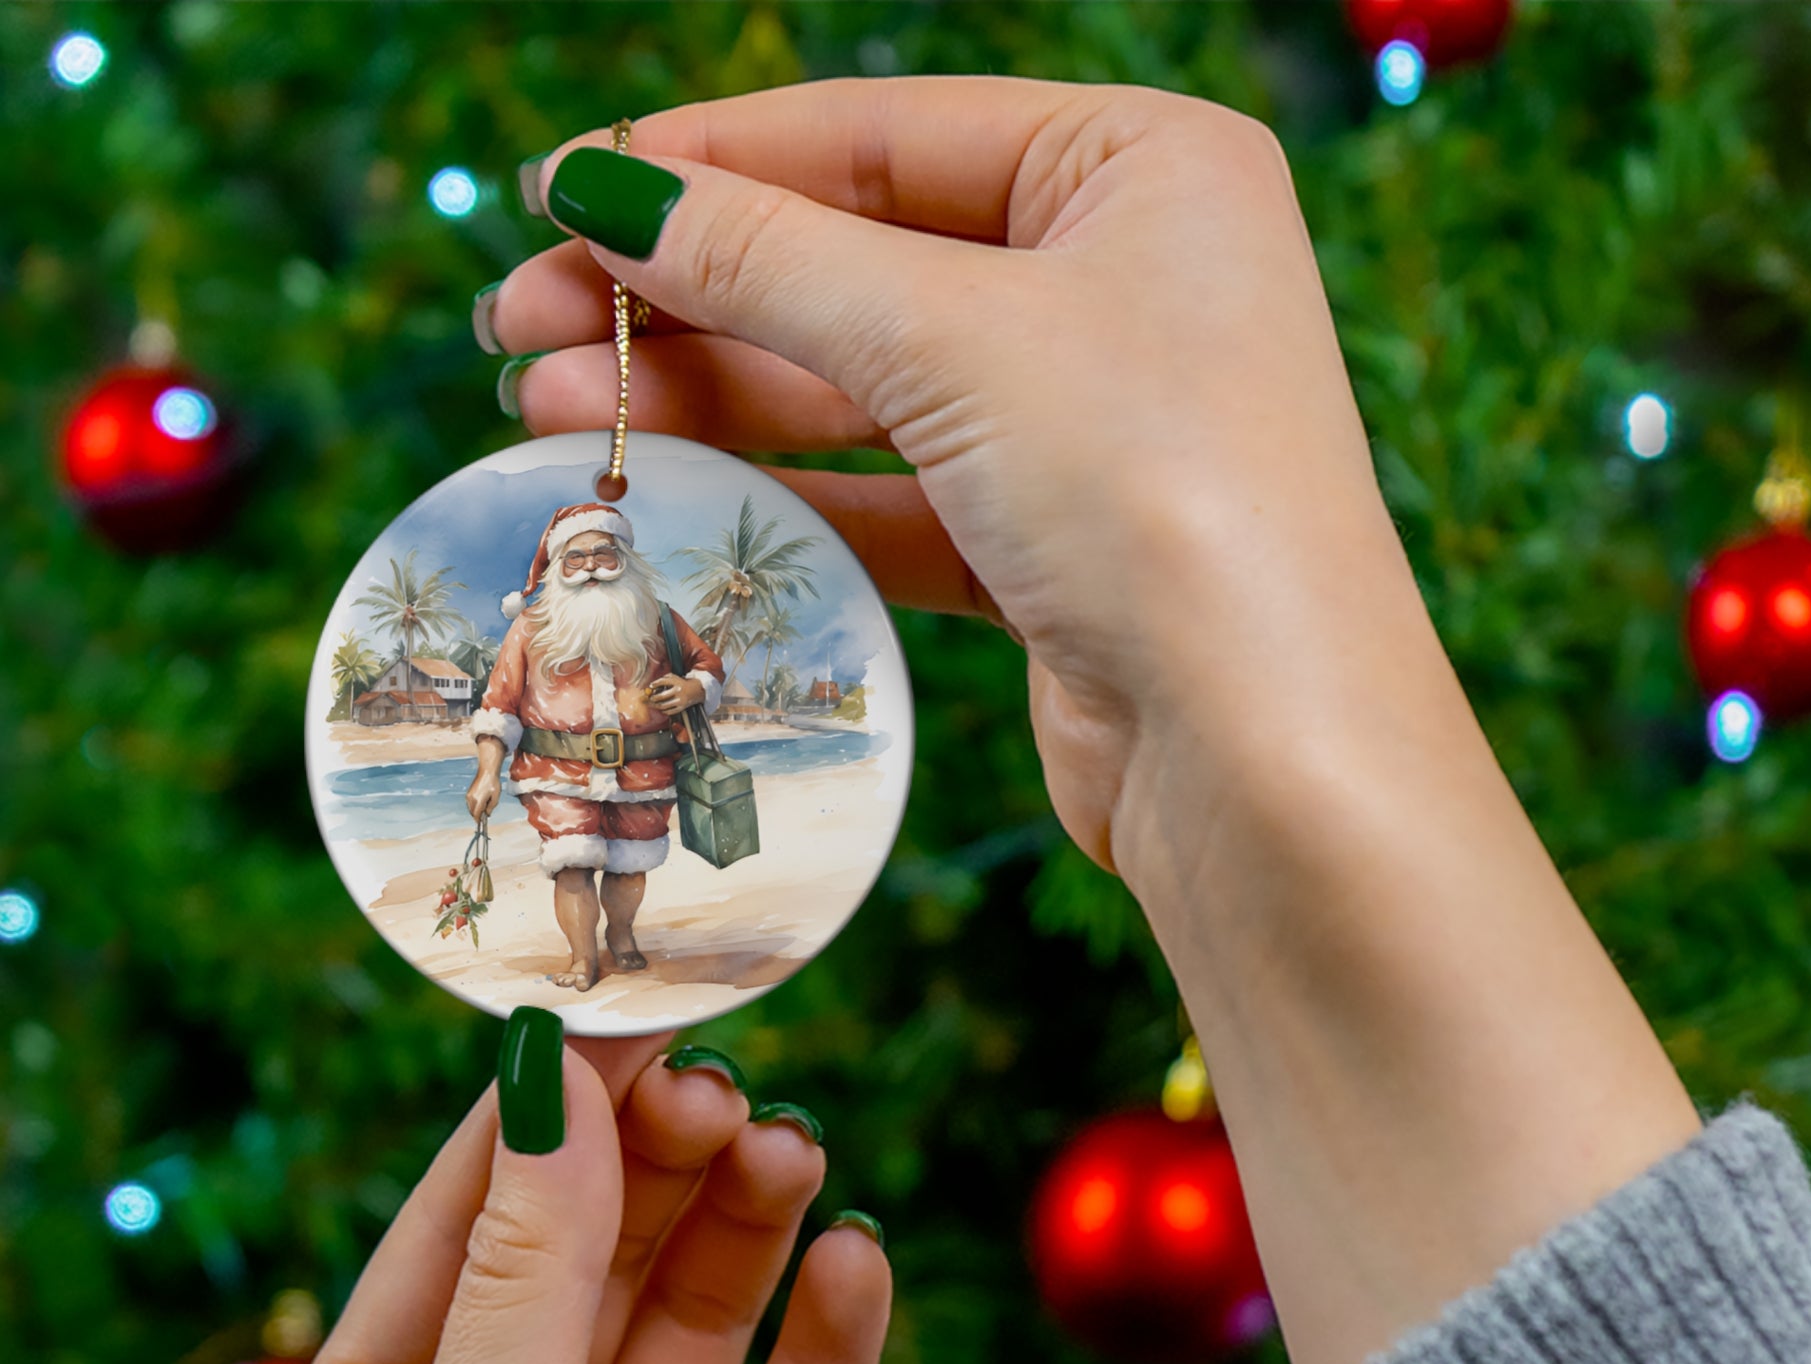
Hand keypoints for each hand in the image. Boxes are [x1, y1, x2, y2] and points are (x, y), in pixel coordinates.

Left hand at [272, 1041, 890, 1363]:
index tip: (632, 1012)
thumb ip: (525, 1273)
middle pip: (602, 1251)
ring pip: (703, 1317)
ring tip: (795, 1155)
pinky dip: (831, 1339)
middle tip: (730, 1090)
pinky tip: (856, 1264)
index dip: (552, 1112)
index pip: (475, 1215)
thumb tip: (549, 1076)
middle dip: (662, 1163)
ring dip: (750, 1228)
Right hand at [466, 739, 503, 821]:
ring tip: (486, 805)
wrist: (487, 772)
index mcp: (478, 800)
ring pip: (470, 808)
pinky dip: (474, 806)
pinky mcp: (468, 793)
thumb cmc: (493, 783)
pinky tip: (482, 802)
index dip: (479, 820)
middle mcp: (471, 799)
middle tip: (486, 814)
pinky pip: (470, 803)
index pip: (477, 815)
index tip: (481, 824)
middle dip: (478, 815)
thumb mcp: (496, 797)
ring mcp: (469, 795)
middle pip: (473, 813)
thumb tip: (487, 814)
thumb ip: (491, 807)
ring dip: (476, 810)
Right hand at [491, 79, 1393, 874]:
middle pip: (859, 261)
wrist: (1264, 754)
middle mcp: (1124, 282)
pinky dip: (784, 495)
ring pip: (864, 388)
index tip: (560, 191)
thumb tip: (607, 190)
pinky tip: (664, 488)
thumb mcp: (952, 337)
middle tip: (519, 322)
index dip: (710, 162)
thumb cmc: (1157, 494)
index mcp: (1141, 167)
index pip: (882, 135)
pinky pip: (893, 496)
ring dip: (709, 397)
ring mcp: (1090, 423)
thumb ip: (770, 259)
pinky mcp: (1054, 548)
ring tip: (548, 409)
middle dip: (686, 293)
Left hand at [646, 673, 705, 715]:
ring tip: (651, 704)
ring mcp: (680, 700)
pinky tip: (661, 708)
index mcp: (676, 682)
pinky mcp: (682, 707)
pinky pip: (669, 711)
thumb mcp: (674, 677)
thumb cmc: (682, 683)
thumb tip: (652, 687)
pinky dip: (663, 710)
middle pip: (661, 696)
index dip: (654, 684)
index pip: (662, 682)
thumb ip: (663, 679)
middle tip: (648, 698)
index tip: (650, 686)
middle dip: (652, 698)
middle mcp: (678, 691)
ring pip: (663, 705)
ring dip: (655, 705)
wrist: (697, 690)